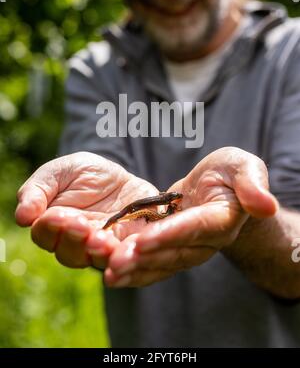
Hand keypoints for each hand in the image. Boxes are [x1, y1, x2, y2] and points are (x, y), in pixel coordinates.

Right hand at [16, 152, 158, 268]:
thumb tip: (22, 217)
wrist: (124, 177)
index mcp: (54, 226)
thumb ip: (38, 190)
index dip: (49, 228)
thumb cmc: (87, 173)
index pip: (44, 235)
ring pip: (96, 260)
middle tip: (81, 224)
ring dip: (97, 252)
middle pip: (68, 254)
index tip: (56, 214)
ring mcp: (102, 248)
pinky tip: (123, 248)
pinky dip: (122, 257)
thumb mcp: (61, 171)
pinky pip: (124, 259)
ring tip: (101, 239)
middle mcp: (76, 243)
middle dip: (74, 240)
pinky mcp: (127, 247)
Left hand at [104, 147, 278, 287]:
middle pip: (172, 252)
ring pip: (160, 263)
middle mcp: (203, 241)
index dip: (170, 235)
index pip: (194, 228)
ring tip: (108, 273)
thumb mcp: (243, 167)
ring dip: (134, 269)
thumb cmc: (230, 173)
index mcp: (220, 220)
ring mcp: (186, 248)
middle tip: (115, 262)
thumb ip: (252, 184)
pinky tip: (109, 271)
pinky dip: (132, 268)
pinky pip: (152, 262)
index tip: (143, 240)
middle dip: (144, 257)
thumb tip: (266, 205)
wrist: (217, 188)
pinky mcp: (169, 249)